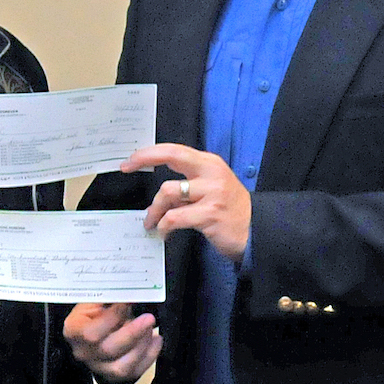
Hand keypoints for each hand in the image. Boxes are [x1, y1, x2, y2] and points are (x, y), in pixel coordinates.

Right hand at [64, 302, 161, 383]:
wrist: (92, 326)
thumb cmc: (93, 311)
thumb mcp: (94, 299)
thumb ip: (109, 296)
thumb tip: (128, 292)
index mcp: (74, 331)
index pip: (91, 332)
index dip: (113, 318)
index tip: (130, 302)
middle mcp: (83, 352)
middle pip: (108, 350)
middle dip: (132, 333)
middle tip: (149, 318)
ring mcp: (98, 367)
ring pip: (122, 367)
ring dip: (141, 347)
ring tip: (151, 329)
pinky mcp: (114, 375)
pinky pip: (134, 372)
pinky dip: (149, 356)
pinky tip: (156, 340)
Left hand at [127, 144, 249, 261]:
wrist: (257, 231)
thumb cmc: (230, 210)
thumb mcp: (212, 188)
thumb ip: (189, 184)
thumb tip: (160, 193)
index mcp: (209, 163)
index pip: (175, 150)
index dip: (149, 153)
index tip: (130, 160)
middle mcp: (211, 173)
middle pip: (172, 156)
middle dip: (144, 159)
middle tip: (126, 168)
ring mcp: (212, 193)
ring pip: (168, 192)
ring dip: (154, 210)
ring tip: (152, 222)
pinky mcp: (210, 214)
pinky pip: (176, 217)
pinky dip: (164, 226)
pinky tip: (164, 233)